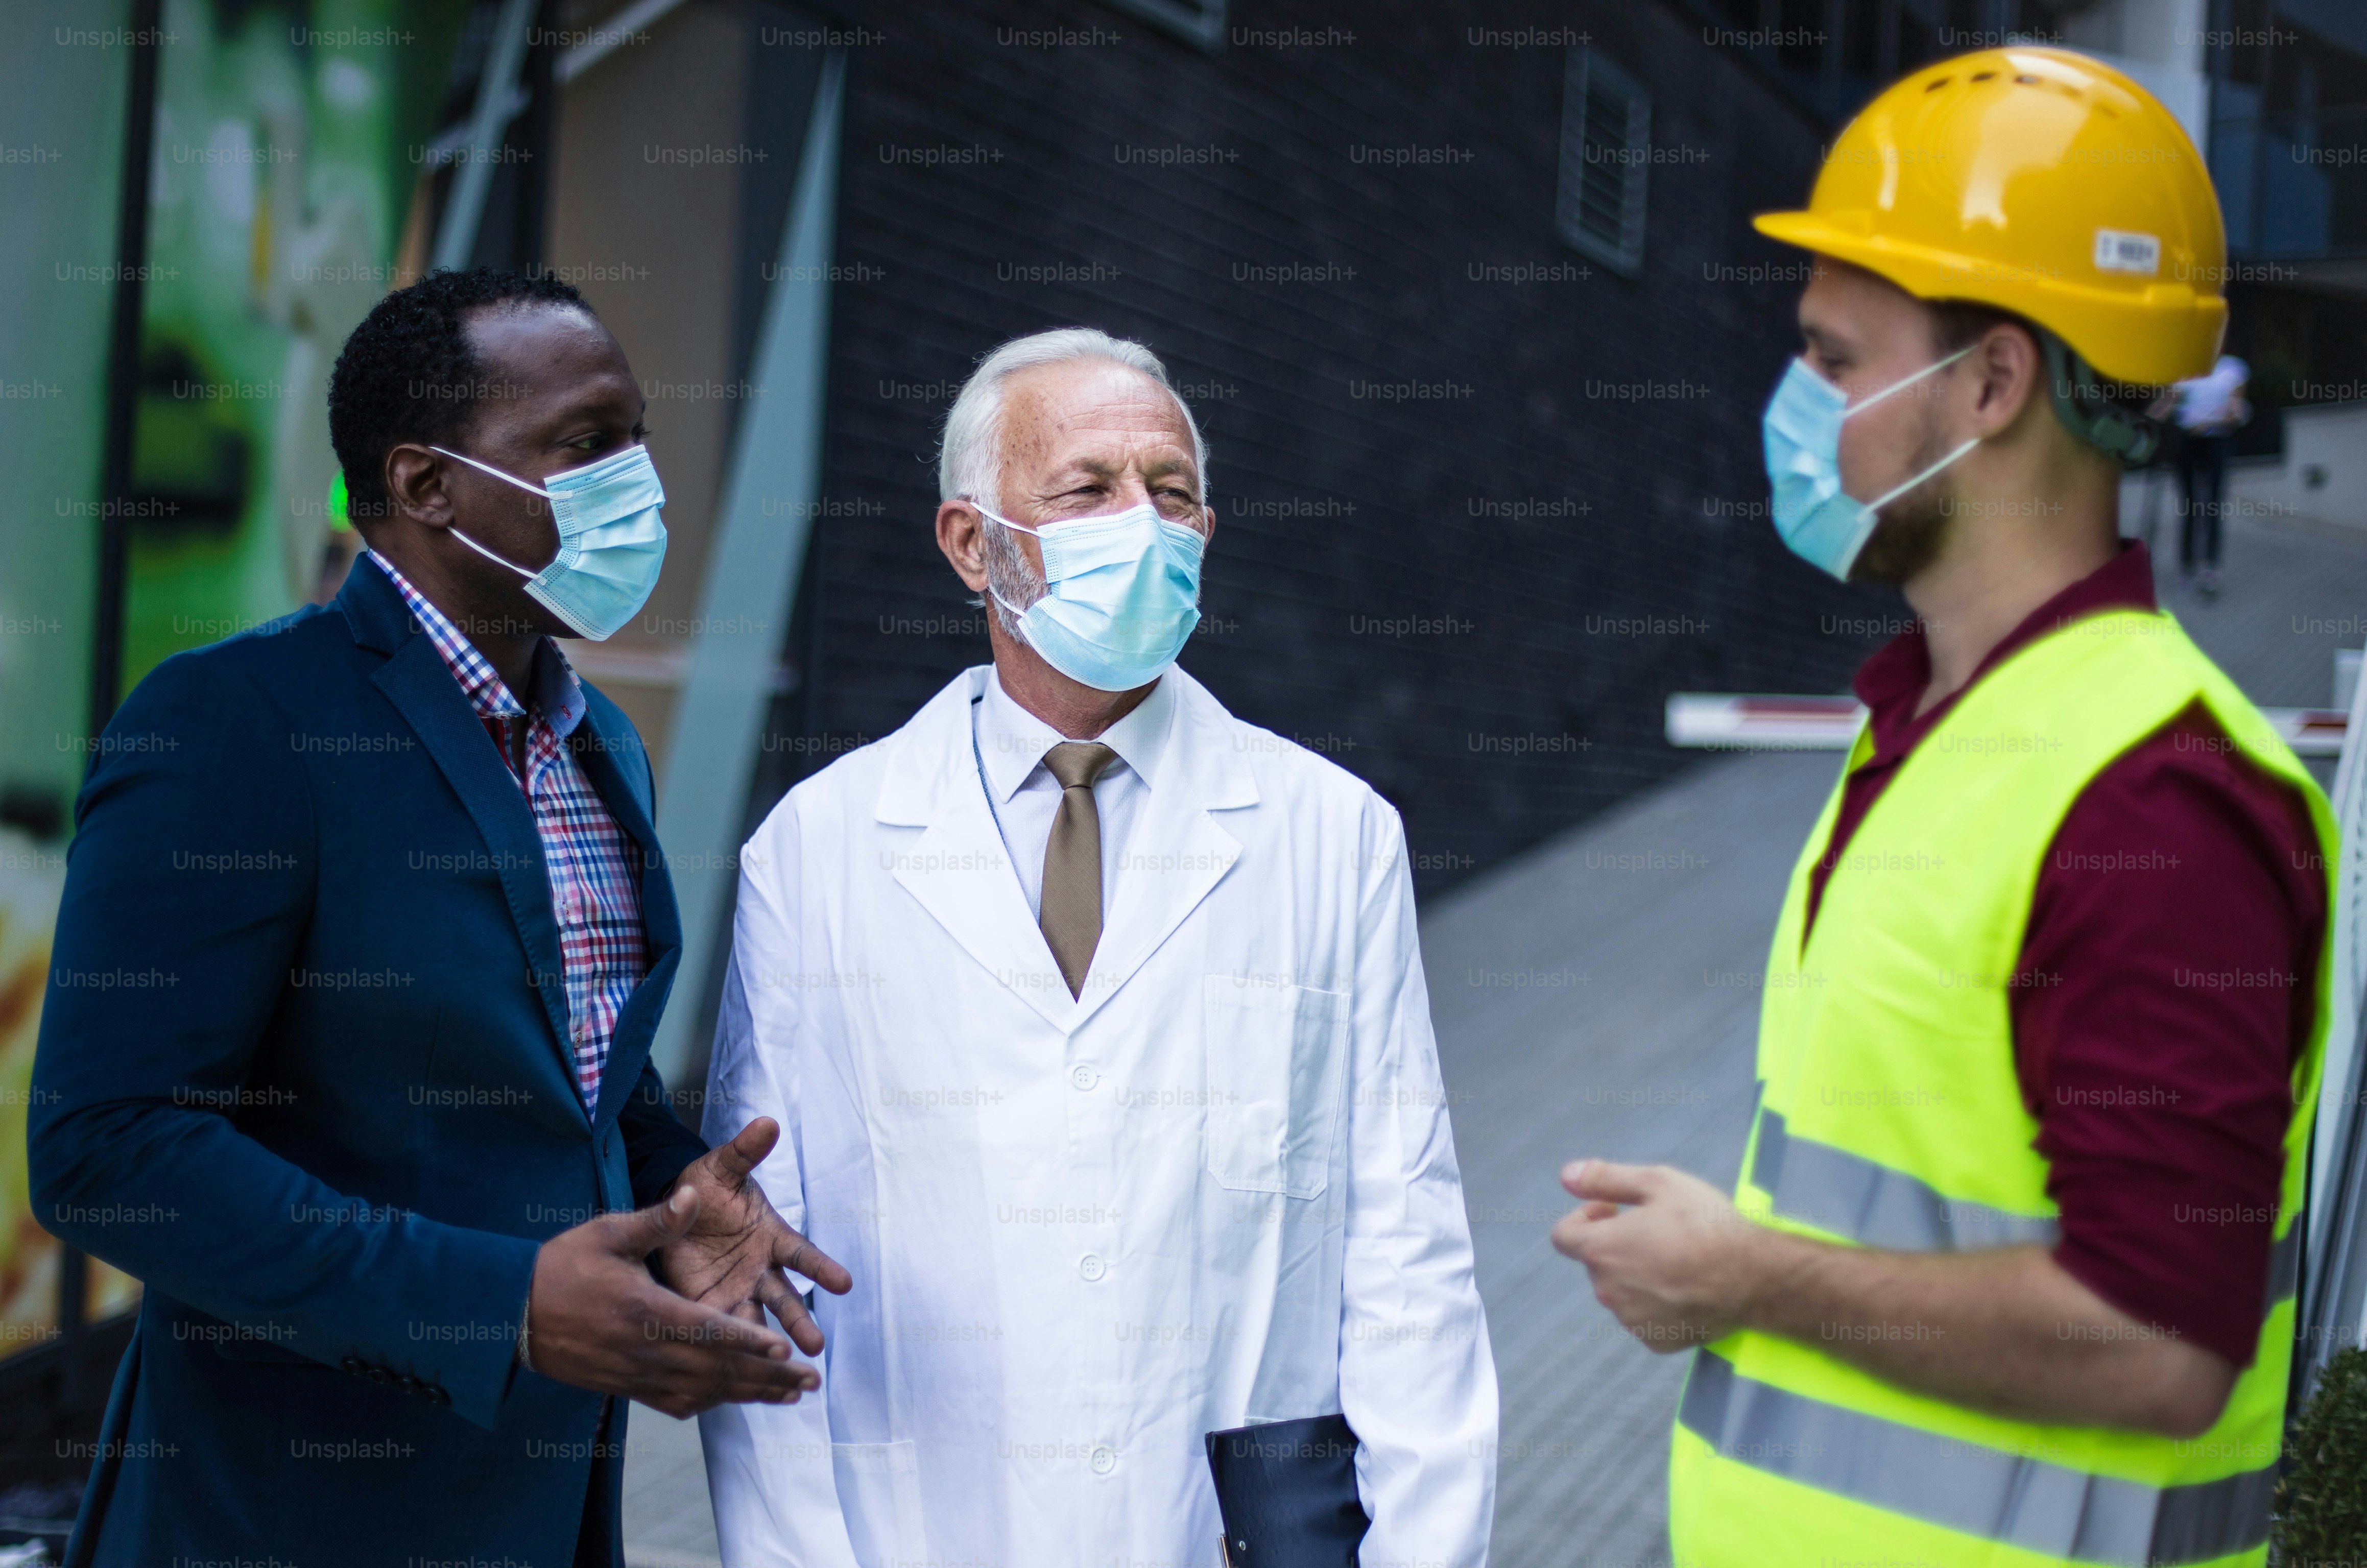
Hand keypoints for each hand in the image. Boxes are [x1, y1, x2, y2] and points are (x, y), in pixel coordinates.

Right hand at [526, 1186, 818, 1417]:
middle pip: (717, 1372)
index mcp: (646, 1311)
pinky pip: (677, 1404)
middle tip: (811, 1383)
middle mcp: (646, 1351)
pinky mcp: (627, 1387)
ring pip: (704, 1393)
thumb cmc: (561, 1267)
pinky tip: (736, 1400)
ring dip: (749, 1395)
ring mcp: (636, 1375)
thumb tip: (694, 1195)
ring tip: (790, 1396)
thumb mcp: (607, 1233)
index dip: (749, 1344)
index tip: (786, 1352)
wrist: (510, 1315)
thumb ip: (656, 1219)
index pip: (708, 1333)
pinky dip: (713, 1403)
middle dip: (768, 1378)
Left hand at [657, 1117, 851, 1354]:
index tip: (843, 1283)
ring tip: (791, 1369)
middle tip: (815, 1346)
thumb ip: (745, 1152)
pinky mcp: (711, 1305)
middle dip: (800, 1320)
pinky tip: (742, 1373)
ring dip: (773, 1343)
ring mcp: (738, 1290)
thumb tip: (768, 1122)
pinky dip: (735, 1350)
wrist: (674, 1209)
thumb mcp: (723, 1168)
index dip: (821, 1268)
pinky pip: (725, 1330)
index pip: (801, 1254)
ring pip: (760, 1321)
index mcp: (770, 1235)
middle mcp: (760, 1268)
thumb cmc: (707, 1187)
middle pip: (786, 1297)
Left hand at [1549, 1158, 1773, 1352]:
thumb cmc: (1707, 1224)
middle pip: (1596, 1263)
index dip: (1584, 1218)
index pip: (1563, 1236)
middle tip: (1657, 1230)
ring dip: (1636, 1273)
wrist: (1755, 1277)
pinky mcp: (1655, 1340)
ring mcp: (1631, 1320)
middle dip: (1616, 1244)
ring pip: (1620, 1291)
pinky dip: (1656, 1302)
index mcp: (1602, 1250)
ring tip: (1677, 1258)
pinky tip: (1686, 1286)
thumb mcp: (1658, 1182)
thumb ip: (1605, 1178)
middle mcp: (1608, 1291)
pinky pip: (1644, 1316)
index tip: (1613, 1211)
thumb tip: (1566, 1175)